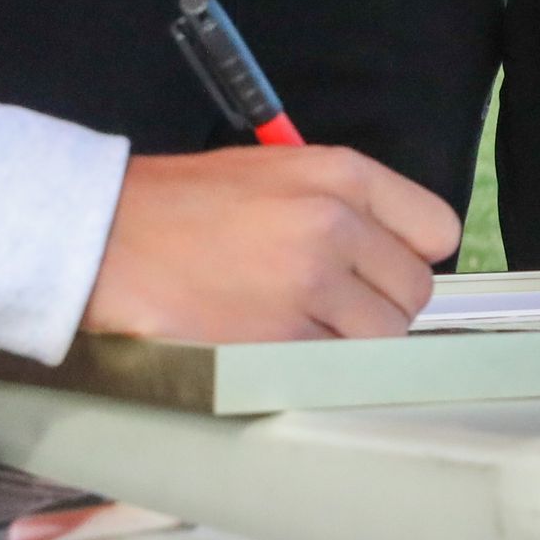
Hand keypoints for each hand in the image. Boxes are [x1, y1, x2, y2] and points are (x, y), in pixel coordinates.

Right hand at [82, 145, 459, 343]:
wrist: (103, 237)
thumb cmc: (179, 205)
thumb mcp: (274, 171)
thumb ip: (340, 204)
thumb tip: (386, 249)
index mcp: (341, 174)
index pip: (436, 229)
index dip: (411, 257)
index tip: (386, 271)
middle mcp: (335, 224)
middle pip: (414, 292)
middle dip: (381, 306)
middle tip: (332, 307)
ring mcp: (309, 284)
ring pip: (382, 339)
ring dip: (350, 344)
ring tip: (300, 328)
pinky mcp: (280, 339)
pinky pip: (334, 368)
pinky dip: (313, 367)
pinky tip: (275, 345)